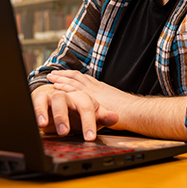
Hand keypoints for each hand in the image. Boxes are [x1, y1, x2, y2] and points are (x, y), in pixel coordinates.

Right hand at [31, 83, 117, 141]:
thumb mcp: (93, 116)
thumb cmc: (78, 112)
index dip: (88, 122)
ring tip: (45, 126)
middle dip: (63, 115)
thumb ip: (104, 117)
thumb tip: (115, 117)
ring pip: (52, 98)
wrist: (61, 105)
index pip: (86, 107)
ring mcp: (53, 98)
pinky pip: (36, 101)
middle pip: (65, 99)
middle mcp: (67, 96)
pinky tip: (39, 124)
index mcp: (82, 99)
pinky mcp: (41, 101)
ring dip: (47, 111)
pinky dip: (36, 111)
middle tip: (64, 132)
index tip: (89, 138)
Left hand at [48, 70, 186, 141]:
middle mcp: (96, 86)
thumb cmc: (130, 112)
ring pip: (73, 81)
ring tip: (50, 79)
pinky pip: (75, 90)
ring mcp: (94, 91)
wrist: (135, 111)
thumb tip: (103, 109)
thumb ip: (107, 105)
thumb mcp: (116, 106)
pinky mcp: (92, 97)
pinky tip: (56, 88)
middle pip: (76, 77)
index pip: (84, 79)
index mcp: (102, 88)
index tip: (63, 76)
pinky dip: (65, 88)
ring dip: (61, 79)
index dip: (73, 77)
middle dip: (64, 76)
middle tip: (52, 75)